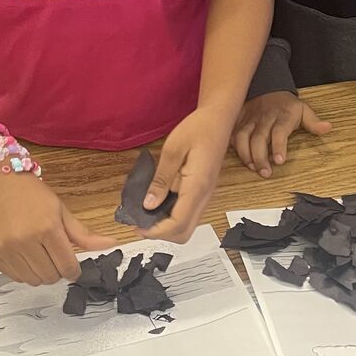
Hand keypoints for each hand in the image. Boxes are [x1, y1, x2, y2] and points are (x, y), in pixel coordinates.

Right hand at [0, 171, 114, 284]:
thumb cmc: (33, 196)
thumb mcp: (62, 211)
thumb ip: (85, 234)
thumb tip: (112, 244)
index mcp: (47, 228)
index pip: (68, 266)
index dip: (74, 270)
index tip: (72, 266)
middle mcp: (25, 241)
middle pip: (51, 277)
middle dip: (58, 271)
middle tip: (55, 256)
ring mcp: (6, 249)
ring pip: (33, 280)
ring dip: (40, 273)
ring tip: (40, 255)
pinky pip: (15, 277)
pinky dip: (24, 272)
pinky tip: (25, 255)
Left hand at [143, 108, 231, 242]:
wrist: (218, 121)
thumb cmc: (198, 129)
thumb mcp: (172, 150)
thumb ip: (161, 179)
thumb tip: (149, 204)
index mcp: (197, 186)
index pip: (178, 223)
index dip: (156, 231)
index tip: (137, 226)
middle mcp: (204, 196)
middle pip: (184, 233)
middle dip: (161, 234)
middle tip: (139, 222)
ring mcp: (205, 196)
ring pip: (187, 226)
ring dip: (166, 227)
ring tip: (145, 213)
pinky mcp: (202, 193)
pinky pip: (188, 214)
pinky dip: (171, 216)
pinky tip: (158, 203)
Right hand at [232, 91, 332, 177]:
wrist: (268, 88)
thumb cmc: (286, 105)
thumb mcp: (303, 110)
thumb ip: (313, 122)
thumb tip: (327, 128)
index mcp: (282, 116)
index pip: (279, 131)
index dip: (278, 146)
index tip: (278, 161)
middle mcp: (264, 118)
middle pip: (259, 138)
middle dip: (260, 157)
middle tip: (265, 173)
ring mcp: (250, 119)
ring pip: (242, 136)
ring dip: (245, 154)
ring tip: (252, 167)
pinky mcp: (239, 120)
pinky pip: (232, 133)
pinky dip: (233, 145)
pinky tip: (239, 157)